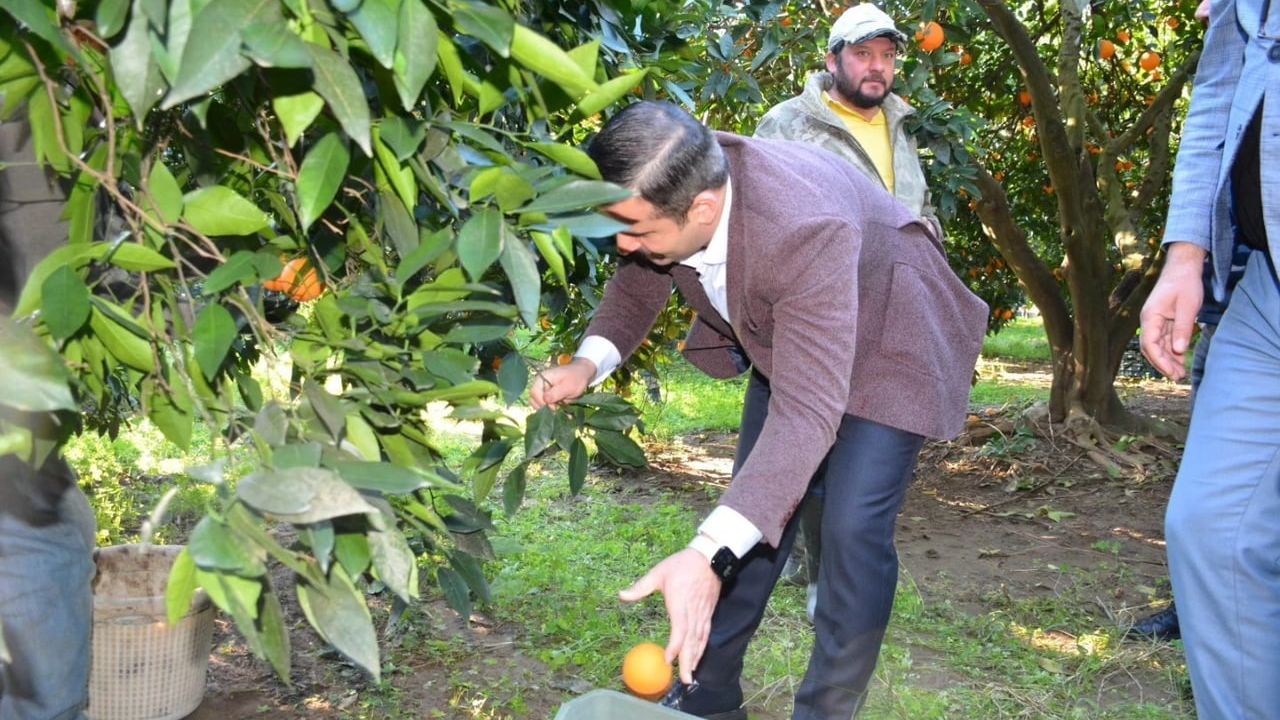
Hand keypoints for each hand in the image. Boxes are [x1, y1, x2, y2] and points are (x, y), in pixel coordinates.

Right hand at [529, 358, 594, 408]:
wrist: (582, 374)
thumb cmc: (576, 378)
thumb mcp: (568, 386)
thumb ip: (556, 393)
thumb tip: (545, 400)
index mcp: (542, 377)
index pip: (534, 393)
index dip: (542, 402)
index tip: (555, 406)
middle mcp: (539, 383)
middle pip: (534, 400)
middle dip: (546, 406)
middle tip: (559, 407)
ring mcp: (542, 389)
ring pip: (539, 404)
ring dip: (549, 408)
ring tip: (561, 406)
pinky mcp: (546, 395)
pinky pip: (544, 405)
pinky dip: (552, 408)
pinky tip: (561, 407)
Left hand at [619, 548, 721, 684]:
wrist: (710, 557)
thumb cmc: (682, 564)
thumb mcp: (658, 572)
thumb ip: (640, 587)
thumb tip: (621, 595)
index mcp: (680, 602)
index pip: (679, 628)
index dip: (675, 645)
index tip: (667, 659)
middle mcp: (693, 611)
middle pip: (691, 640)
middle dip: (688, 661)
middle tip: (684, 680)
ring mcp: (702, 613)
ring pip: (700, 640)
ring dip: (695, 658)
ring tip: (689, 675)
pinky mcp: (708, 613)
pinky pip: (705, 634)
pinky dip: (701, 648)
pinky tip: (697, 658)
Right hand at [1140, 242, 1206, 380]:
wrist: (1184, 267)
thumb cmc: (1185, 283)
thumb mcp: (1187, 305)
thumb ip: (1182, 328)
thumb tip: (1178, 350)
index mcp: (1150, 316)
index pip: (1149, 344)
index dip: (1160, 360)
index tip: (1173, 372)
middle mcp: (1149, 321)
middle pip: (1151, 348)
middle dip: (1163, 364)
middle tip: (1178, 377)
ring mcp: (1155, 321)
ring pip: (1158, 346)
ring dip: (1167, 359)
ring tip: (1181, 372)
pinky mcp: (1163, 321)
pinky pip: (1165, 340)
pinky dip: (1172, 351)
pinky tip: (1181, 360)